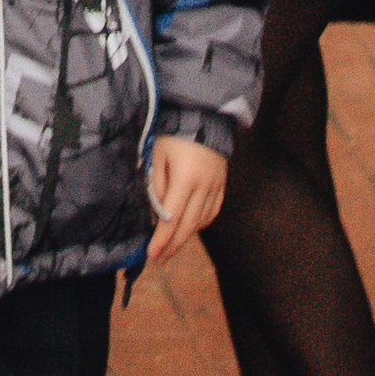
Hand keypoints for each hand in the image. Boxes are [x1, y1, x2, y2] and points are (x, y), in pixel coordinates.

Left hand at [146, 135, 225, 269]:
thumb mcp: (157, 154)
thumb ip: (156, 184)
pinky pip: (212, 212)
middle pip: (188, 225)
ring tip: (170, 248)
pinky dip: (200, 223)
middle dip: (172, 245)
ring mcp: (216, 186)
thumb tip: (157, 213)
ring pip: (201, 221)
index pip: (172, 217)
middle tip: (159, 259)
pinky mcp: (222, 185)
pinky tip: (189, 228)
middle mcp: (204, 186)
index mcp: (186, 178)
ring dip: (185, 237)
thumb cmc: (175, 133)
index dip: (161, 239)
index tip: (151, 254)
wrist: (205, 116)